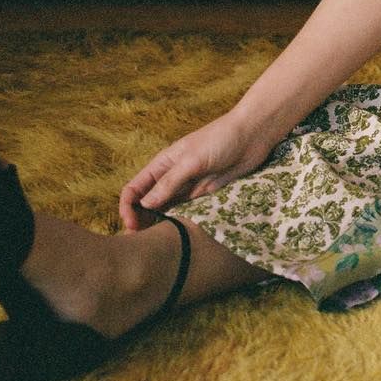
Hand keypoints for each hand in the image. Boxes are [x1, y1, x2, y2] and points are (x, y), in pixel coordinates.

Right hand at [119, 110, 281, 230]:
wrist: (253, 135)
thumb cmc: (220, 139)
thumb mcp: (192, 160)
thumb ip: (169, 182)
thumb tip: (144, 204)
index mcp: (162, 165)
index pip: (134, 189)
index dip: (127, 207)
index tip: (131, 224)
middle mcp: (171, 178)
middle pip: (146, 204)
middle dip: (140, 222)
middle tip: (141, 243)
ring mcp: (187, 188)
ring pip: (165, 211)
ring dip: (158, 226)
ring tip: (156, 245)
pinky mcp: (204, 195)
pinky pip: (186, 213)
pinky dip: (179, 224)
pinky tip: (178, 236)